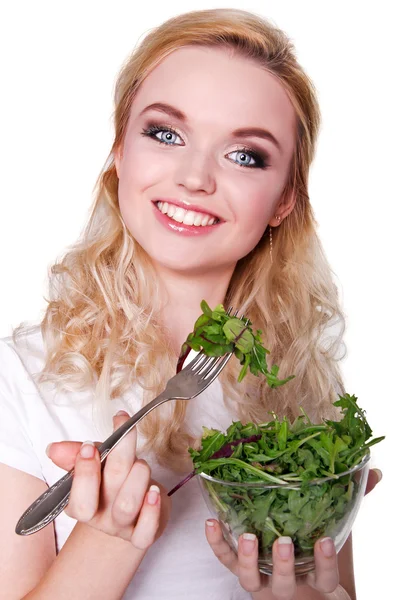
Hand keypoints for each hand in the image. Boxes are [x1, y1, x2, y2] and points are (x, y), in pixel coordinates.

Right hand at [46, 411, 170, 550]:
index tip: (89, 445)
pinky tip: (155, 492)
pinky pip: (147, 531)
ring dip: (138, 477)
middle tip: (125, 433)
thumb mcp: (94, 465)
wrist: (132, 513)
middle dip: (119, 455)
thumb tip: (54, 448)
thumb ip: (74, 454)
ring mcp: (121, 528)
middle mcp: (100, 518)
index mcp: (82, 504)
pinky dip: (152, 510)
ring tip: (141, 464)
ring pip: (127, 506)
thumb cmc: (109, 483)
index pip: (78, 499)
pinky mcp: (143, 535)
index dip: (84, 471)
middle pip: (108, 489)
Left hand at [205, 467, 381, 598]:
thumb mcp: (332, 531)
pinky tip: (211, 522)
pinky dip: (217, 543)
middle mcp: (285, 583)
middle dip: (284, 564)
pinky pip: (225, 560)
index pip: (323, 578)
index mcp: (312, 577)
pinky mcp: (238, 569)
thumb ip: (349, 504)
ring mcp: (261, 579)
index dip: (325, 563)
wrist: (292, 585)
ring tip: (250, 537)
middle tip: (284, 542)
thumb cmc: (312, 553)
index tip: (325, 542)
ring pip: (251, 579)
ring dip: (249, 559)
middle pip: (284, 583)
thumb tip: (373, 474)